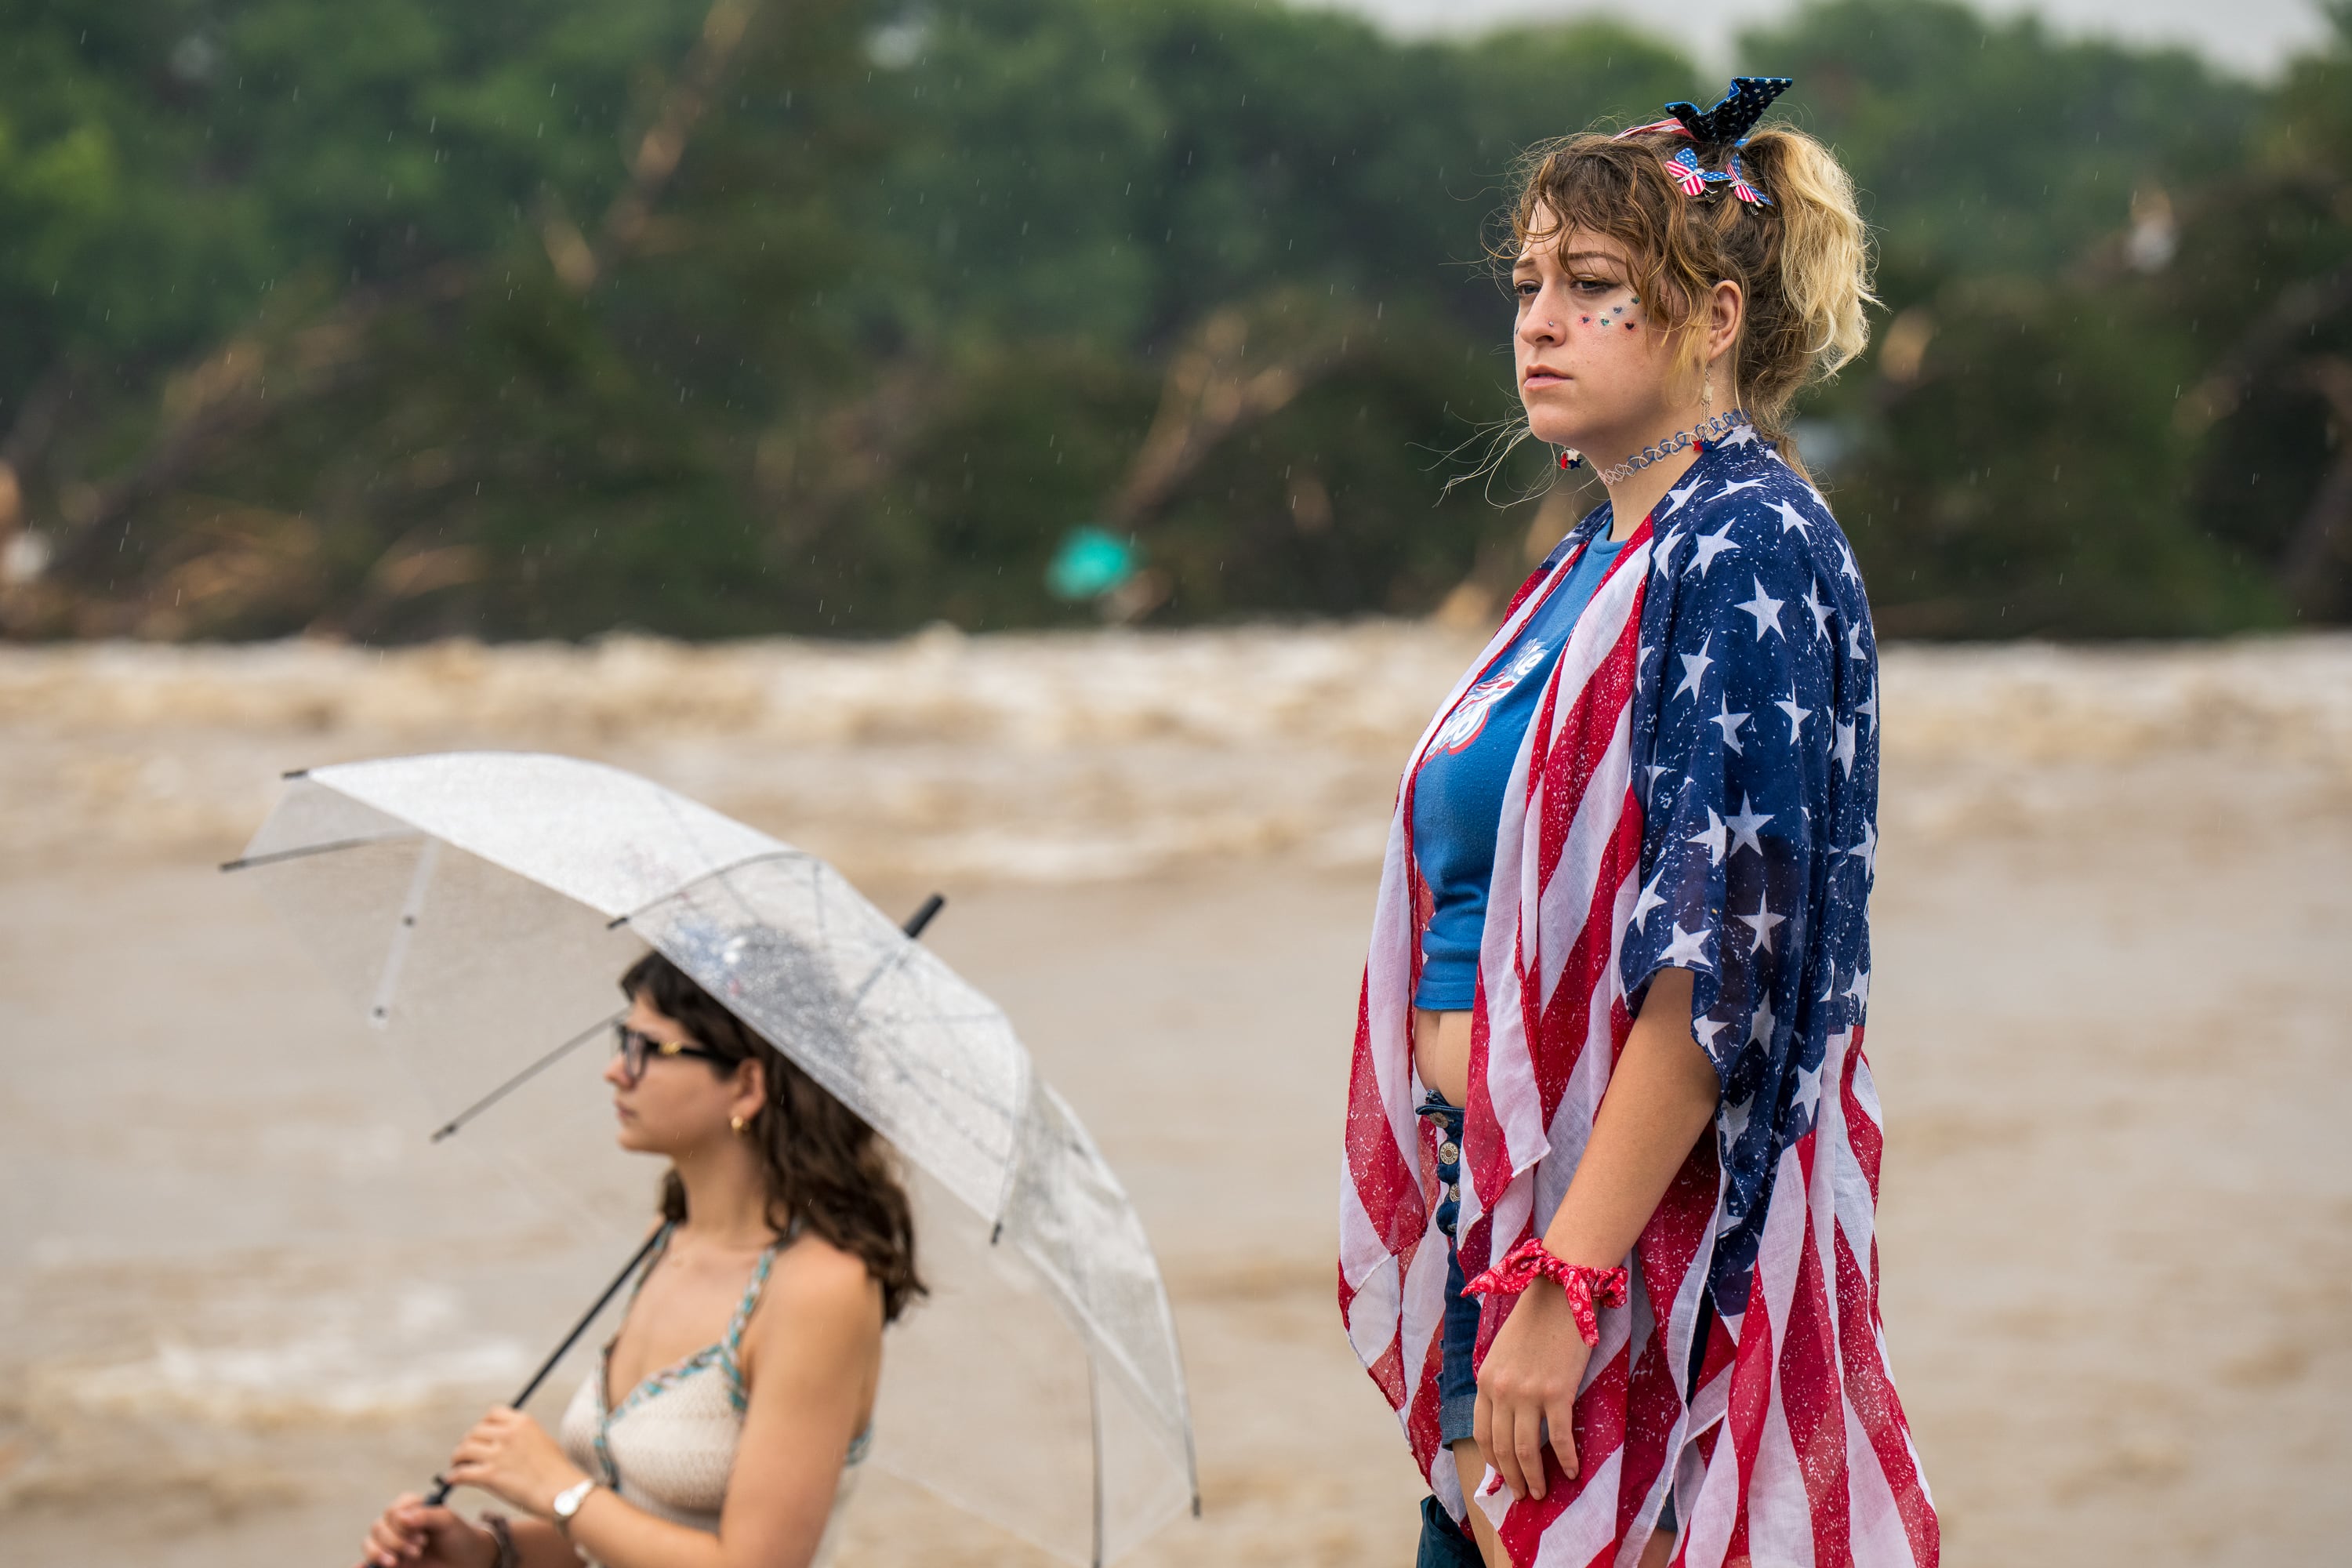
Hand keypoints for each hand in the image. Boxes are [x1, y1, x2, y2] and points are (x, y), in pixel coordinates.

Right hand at [360, 1492, 495, 1567]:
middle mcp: (398, 1526)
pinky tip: (361, 1567)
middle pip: (378, 1528)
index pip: (393, 1511)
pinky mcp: (391, 1563)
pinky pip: (368, 1563)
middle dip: (395, 1540)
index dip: (402, 1523)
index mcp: (411, 1509)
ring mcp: (392, 1545)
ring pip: (370, 1544)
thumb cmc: (459, 1536)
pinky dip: (362, 1565)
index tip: (422, 1533)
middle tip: (418, 1549)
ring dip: (380, 1552)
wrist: (467, 1561)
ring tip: (398, 1562)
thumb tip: (401, 1517)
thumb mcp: (448, 1522)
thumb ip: (426, 1515)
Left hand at [444, 1406, 587, 1519]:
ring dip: (457, 1459)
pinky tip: (453, 1481)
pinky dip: (454, 1477)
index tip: (480, 1436)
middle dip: (468, 1443)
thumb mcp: (542, 1441)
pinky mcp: (490, 1476)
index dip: (483, 1425)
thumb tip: (502, 1440)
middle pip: (474, 1432)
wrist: (563, 1493)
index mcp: (522, 1422)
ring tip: (457, 1466)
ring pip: (463, 1450)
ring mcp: (498, 1454)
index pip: (492, 1414)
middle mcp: (508, 1434)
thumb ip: (522, 1436)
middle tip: (465, 1455)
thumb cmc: (557, 1472)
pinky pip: (462, 1473)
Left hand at [1471, 1280, 1594, 1503]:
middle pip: (1502, 1446)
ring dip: (1533, 1477)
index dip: (1492, 1460)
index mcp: (1486, 1380)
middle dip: (1511, 1477)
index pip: (1482, 1432)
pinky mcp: (1557, 1392)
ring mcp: (1528, 1393)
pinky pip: (1559, 1437)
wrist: (1561, 1291)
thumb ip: (1502, 1383)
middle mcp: (1502, 1390)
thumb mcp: (1504, 1351)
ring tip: (1541, 1493)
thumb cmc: (1536, 1319)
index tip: (1501, 1477)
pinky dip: (1565, 1459)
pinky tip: (1572, 1472)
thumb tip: (1508, 1416)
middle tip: (1522, 1495)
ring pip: (1526, 1449)